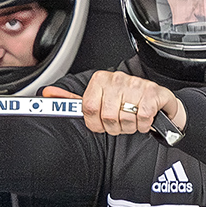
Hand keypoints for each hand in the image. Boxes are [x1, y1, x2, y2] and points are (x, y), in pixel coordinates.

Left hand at [66, 71, 185, 136]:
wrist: (157, 100)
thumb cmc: (126, 102)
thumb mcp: (98, 100)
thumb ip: (73, 101)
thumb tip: (48, 94)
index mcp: (100, 80)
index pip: (88, 108)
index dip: (95, 123)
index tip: (100, 124)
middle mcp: (117, 79)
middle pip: (107, 117)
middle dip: (114, 127)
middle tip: (120, 122)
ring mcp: (136, 85)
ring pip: (125, 119)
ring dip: (130, 127)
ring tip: (132, 119)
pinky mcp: (153, 93)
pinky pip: (143, 119)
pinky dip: (143, 125)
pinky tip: (144, 118)